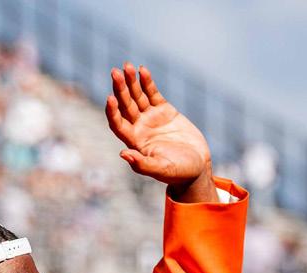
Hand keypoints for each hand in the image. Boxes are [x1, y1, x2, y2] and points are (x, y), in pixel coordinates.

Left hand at [106, 63, 215, 200]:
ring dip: (131, 82)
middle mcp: (139, 128)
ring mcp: (151, 118)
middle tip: (115, 72)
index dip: (113, 112)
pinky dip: (147, 82)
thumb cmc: (178, 173)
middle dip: (120, 89)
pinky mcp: (164, 110)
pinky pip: (152, 93)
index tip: (110, 98)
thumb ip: (142, 164)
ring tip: (127, 66)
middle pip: (125, 106)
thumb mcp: (161, 169)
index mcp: (135, 142)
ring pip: (137, 96)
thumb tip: (123, 154)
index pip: (118, 124)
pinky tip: (142, 70)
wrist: (196, 166)